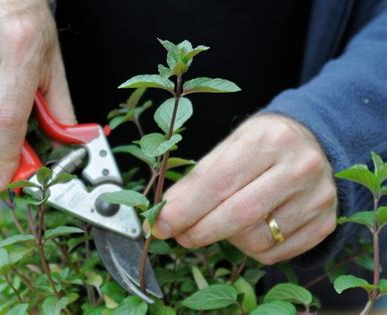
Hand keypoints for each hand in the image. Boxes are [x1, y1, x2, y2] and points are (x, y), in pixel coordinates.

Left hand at [153, 114, 337, 264]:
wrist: (314, 145)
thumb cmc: (262, 145)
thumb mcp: (229, 147)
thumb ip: (197, 179)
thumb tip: (165, 212)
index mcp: (269, 139)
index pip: (219, 182)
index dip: (185, 208)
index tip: (159, 224)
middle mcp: (299, 167)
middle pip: (239, 214)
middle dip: (199, 231)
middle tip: (178, 235)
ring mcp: (317, 197)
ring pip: (257, 239)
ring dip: (227, 238)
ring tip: (222, 221)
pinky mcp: (325, 223)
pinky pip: (276, 253)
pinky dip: (251, 248)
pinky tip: (248, 229)